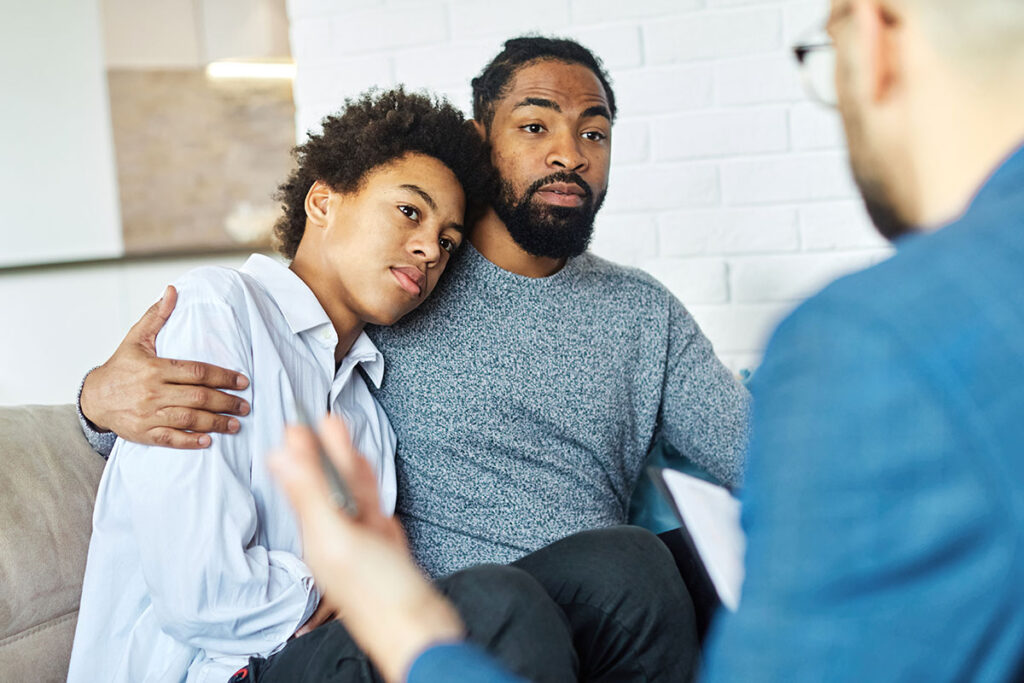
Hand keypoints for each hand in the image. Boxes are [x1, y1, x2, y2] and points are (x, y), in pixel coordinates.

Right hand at [80, 285, 251, 448]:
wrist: (94, 397)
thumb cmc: (120, 367)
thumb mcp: (136, 338)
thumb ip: (157, 316)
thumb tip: (173, 291)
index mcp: (155, 368)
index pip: (197, 372)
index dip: (223, 377)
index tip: (243, 381)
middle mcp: (153, 392)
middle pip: (198, 397)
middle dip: (226, 402)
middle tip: (245, 406)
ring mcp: (148, 414)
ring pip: (188, 420)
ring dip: (215, 423)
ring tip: (235, 424)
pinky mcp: (143, 433)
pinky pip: (170, 439)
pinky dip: (189, 441)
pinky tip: (208, 441)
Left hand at [269, 416, 464, 682]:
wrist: (420, 630)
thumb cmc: (378, 595)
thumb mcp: (337, 538)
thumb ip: (310, 495)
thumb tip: (280, 458)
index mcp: (316, 537)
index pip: (302, 486)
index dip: (299, 454)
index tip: (294, 424)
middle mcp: (335, 536)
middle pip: (324, 484)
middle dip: (319, 451)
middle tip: (313, 418)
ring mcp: (361, 539)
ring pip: (348, 490)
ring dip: (342, 459)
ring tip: (335, 428)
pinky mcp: (384, 543)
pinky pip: (370, 505)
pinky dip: (364, 481)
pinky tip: (361, 464)